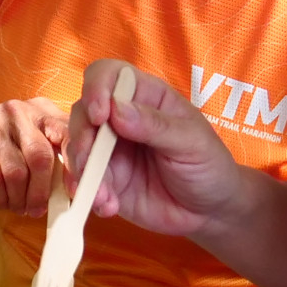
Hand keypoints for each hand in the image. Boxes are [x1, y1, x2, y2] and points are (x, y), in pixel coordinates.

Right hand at [0, 97, 67, 214]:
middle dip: (41, 191)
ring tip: (17, 206)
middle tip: (36, 209)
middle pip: (40, 157)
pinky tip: (1, 201)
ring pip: (16, 172)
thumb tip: (72, 192)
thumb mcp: (31, 138)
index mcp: (41, 110)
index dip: (74, 166)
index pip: (67, 134)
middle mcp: (18, 113)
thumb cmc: (2, 140)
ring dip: (19, 198)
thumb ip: (53, 156)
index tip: (75, 192)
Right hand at [66, 59, 251, 238]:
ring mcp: (108, 150)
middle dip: (83, 139)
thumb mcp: (191, 142)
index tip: (99, 116)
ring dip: (83, 172)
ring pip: (76, 148)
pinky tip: (108, 207)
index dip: (96, 88)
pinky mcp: (104, 179)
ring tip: (106, 198)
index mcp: (145, 96)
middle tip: (91, 164)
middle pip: (82, 112)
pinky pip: (82, 181)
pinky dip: (88, 194)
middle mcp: (119, 118)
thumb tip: (116, 109)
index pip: (108, 75)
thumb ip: (155, 125)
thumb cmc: (208, 165)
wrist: (209, 212)